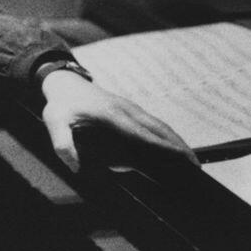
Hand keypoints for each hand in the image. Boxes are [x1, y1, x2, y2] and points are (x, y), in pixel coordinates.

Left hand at [40, 70, 196, 172]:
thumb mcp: (54, 122)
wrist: (64, 83)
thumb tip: (75, 167)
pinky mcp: (131, 109)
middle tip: (196, 167)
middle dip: (179, 147)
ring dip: (177, 141)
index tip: (180, 158)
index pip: (142, 134)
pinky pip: (153, 123)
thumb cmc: (60, 105)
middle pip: (159, 129)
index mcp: (112, 115)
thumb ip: (62, 144)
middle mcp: (126, 110)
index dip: (162, 147)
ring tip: (192, 161)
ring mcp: (131, 108)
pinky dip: (168, 135)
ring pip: (160, 125)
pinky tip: (174, 147)